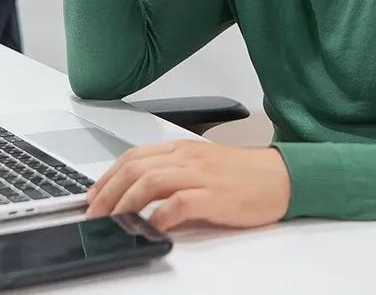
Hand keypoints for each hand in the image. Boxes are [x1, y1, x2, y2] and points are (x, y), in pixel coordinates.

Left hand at [85, 140, 291, 231]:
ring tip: (112, 221)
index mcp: (180, 148)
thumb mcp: (201, 165)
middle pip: (135, 169)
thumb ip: (172, 173)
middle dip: (107, 192)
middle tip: (94, 213)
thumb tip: (137, 193)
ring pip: (150, 182)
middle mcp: (186, 157)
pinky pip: (178, 203)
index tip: (92, 195)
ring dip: (124, 203)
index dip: (107, 176)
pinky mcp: (213, 196)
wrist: (282, 177)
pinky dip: (159, 216)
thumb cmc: (243, 174)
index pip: (133, 156)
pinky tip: (150, 227)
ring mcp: (200, 175)